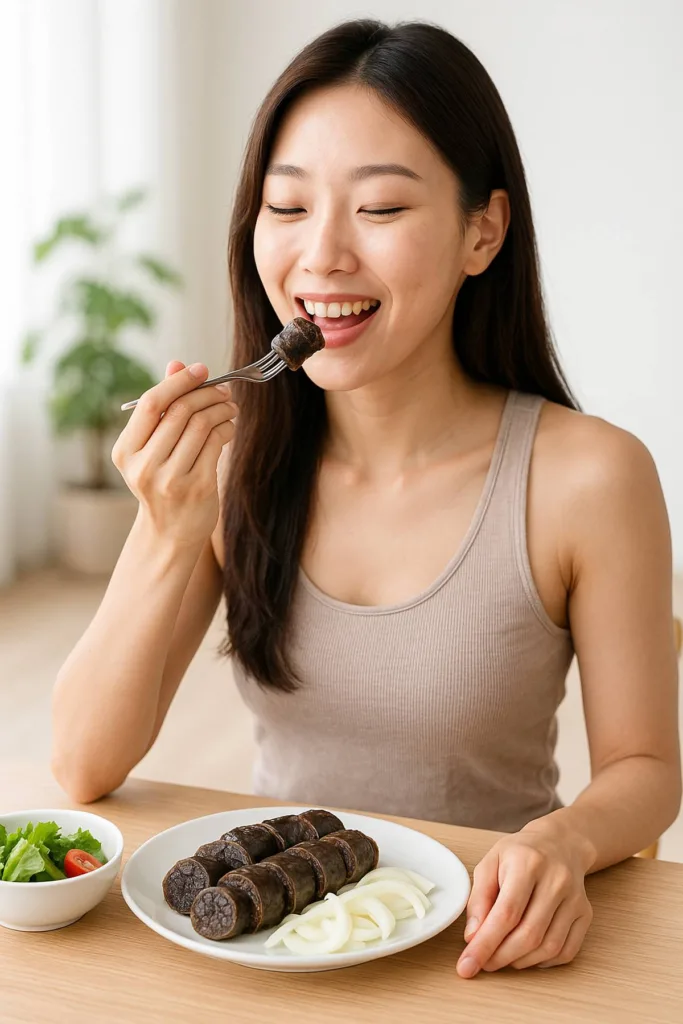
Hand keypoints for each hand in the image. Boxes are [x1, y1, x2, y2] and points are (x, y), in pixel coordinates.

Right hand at [112, 359, 237, 547]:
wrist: (170, 533)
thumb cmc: (162, 482)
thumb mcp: (152, 447)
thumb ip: (163, 407)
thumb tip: (176, 363)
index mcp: (126, 451)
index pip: (152, 404)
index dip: (179, 381)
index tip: (201, 370)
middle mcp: (144, 466)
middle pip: (181, 411)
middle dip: (207, 394)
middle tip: (223, 391)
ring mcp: (171, 479)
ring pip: (202, 425)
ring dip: (221, 410)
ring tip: (229, 408)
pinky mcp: (198, 487)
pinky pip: (216, 443)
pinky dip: (226, 428)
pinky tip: (229, 427)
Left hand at [457, 819, 594, 976]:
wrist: (559, 843)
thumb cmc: (519, 854)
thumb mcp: (490, 863)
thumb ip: (478, 899)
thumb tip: (472, 937)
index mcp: (528, 863)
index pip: (506, 913)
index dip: (485, 943)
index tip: (467, 966)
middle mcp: (556, 881)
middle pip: (529, 934)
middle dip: (500, 956)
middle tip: (483, 962)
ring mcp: (575, 899)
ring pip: (548, 946)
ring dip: (520, 961)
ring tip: (501, 956)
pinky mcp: (585, 914)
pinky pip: (566, 951)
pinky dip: (543, 961)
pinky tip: (526, 954)